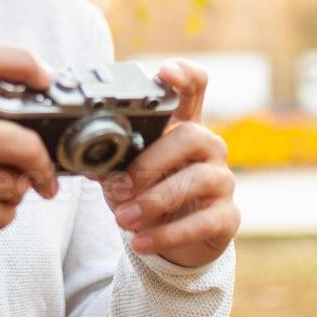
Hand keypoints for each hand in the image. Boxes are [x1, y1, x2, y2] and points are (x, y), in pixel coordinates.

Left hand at [92, 59, 238, 268]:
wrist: (174, 243)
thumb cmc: (148, 196)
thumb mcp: (125, 176)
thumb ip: (110, 164)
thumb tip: (89, 163)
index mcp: (182, 127)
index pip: (194, 89)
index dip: (184, 75)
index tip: (164, 73)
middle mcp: (208, 147)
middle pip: (190, 136)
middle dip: (150, 162)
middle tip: (120, 187)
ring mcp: (222, 181)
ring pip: (198, 179)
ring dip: (154, 200)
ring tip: (123, 219)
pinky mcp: (227, 216)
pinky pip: (203, 222)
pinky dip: (167, 234)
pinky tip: (141, 242)